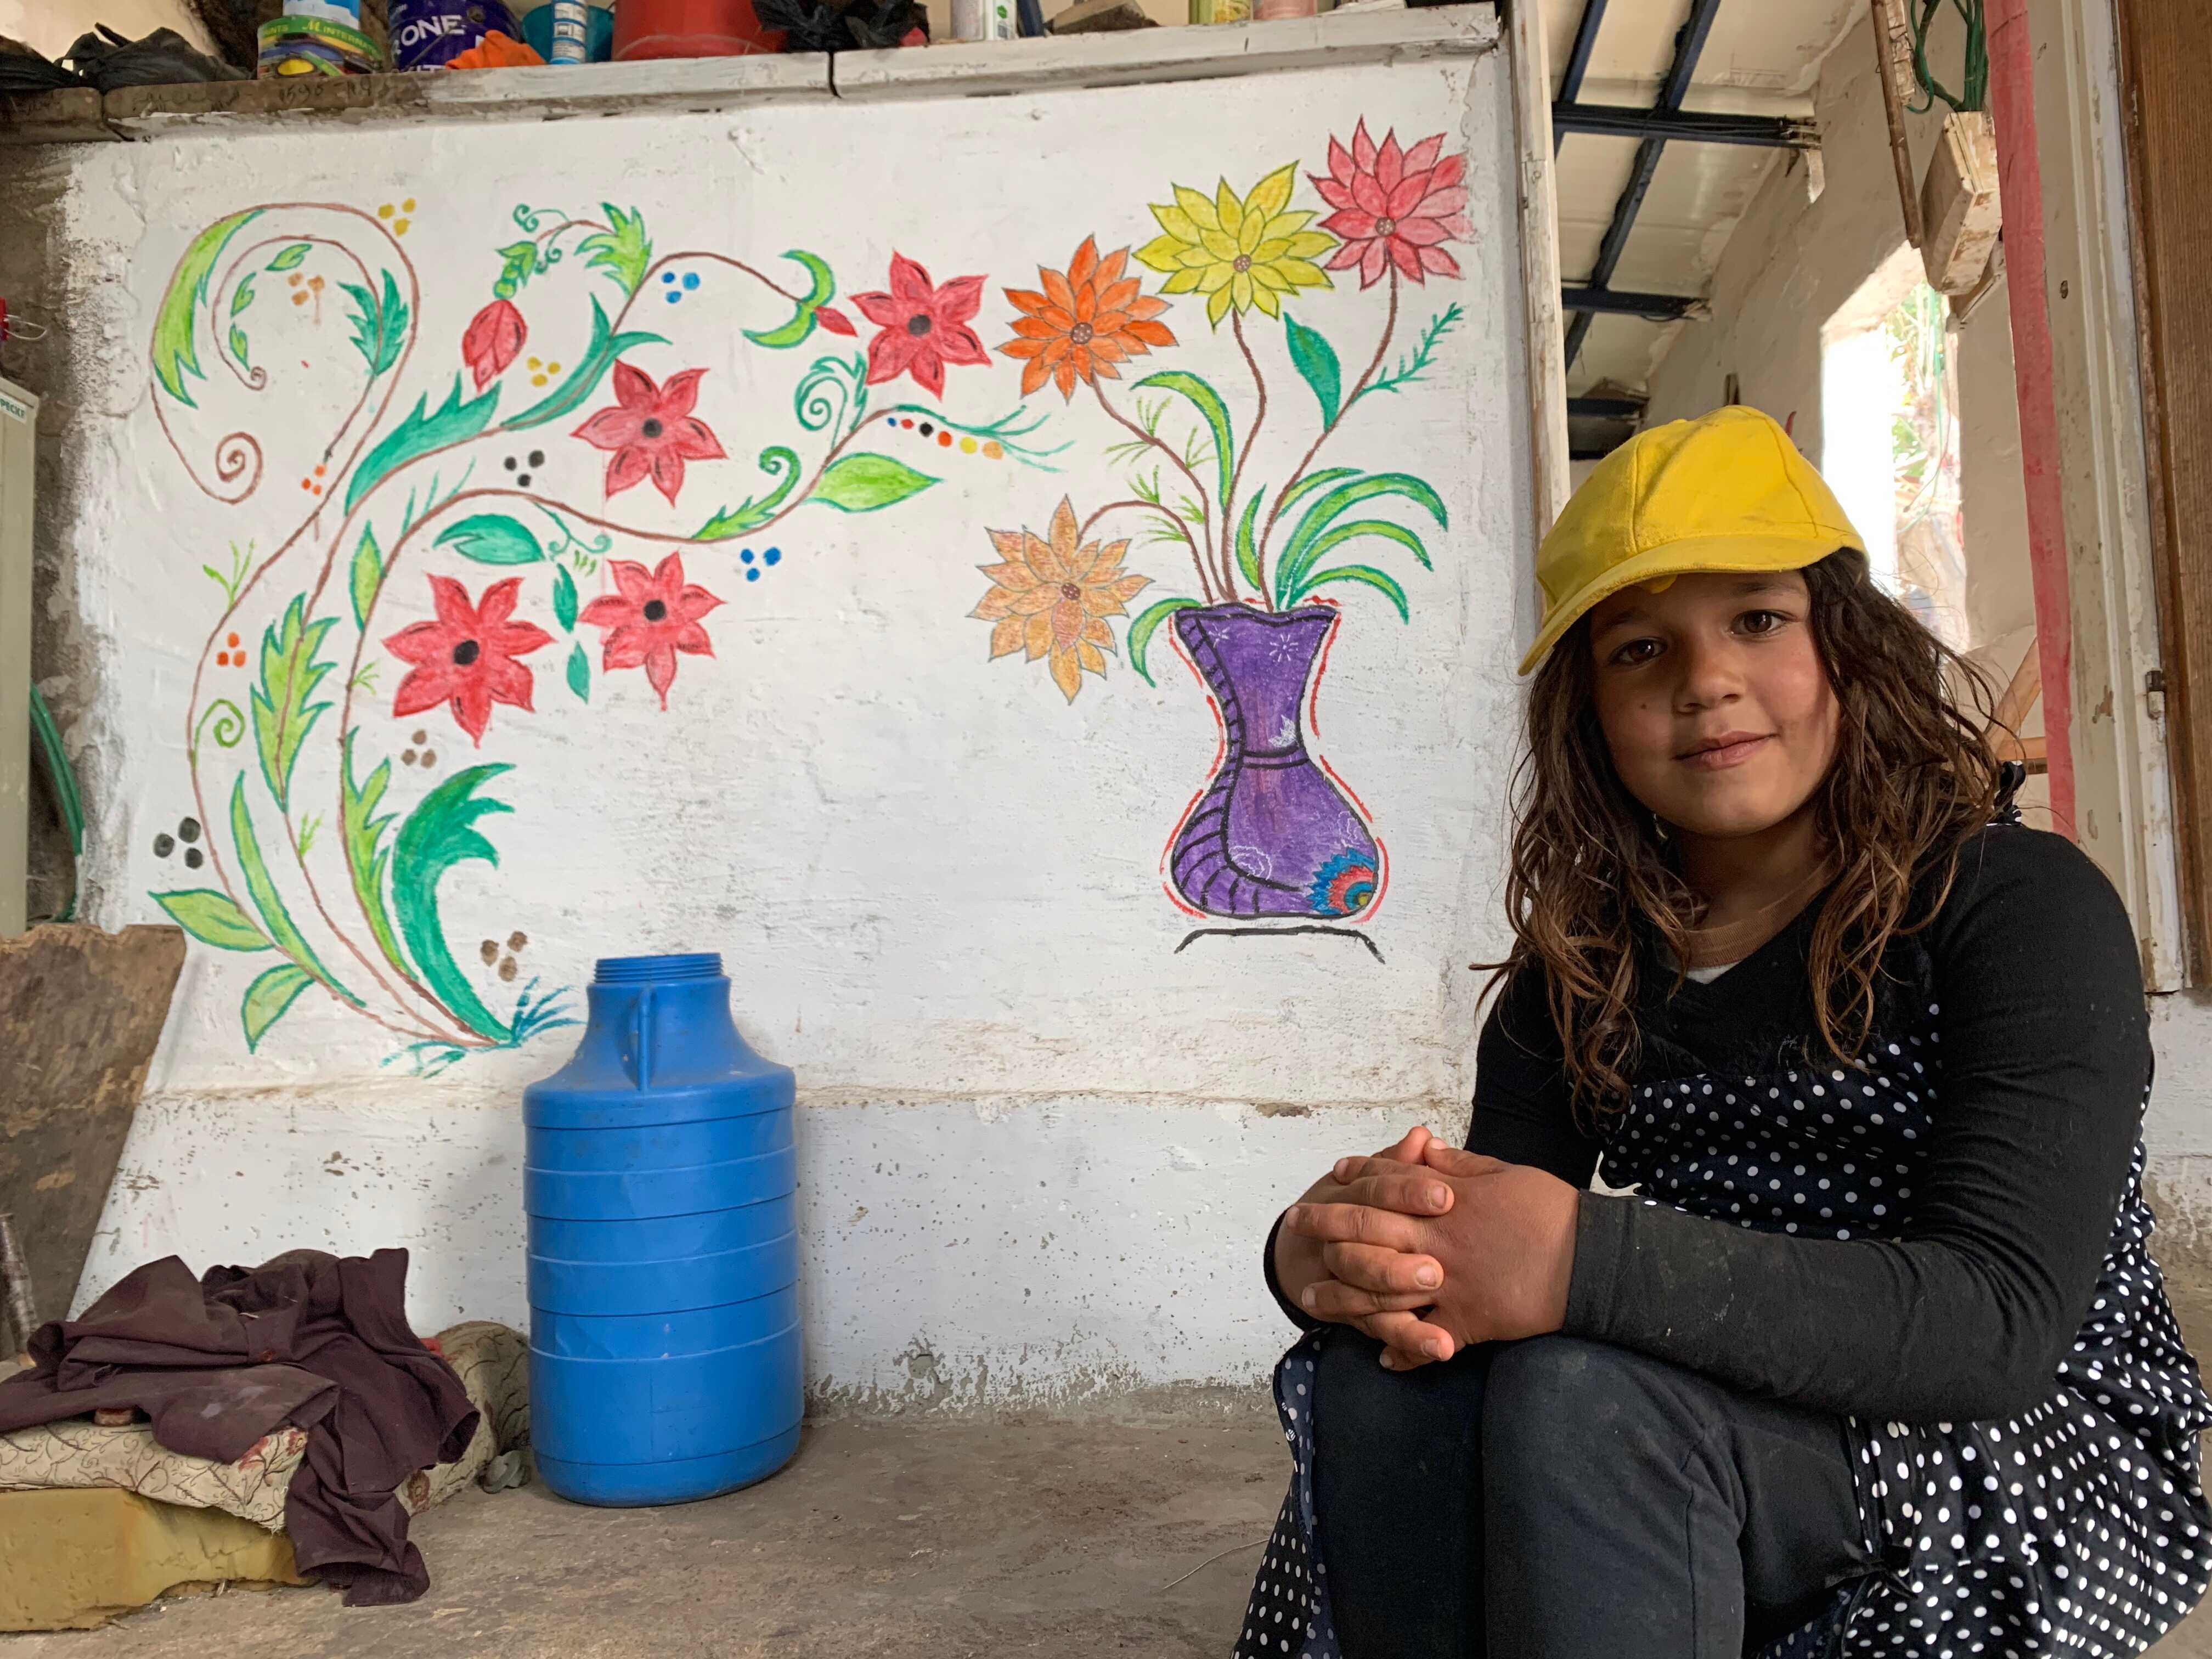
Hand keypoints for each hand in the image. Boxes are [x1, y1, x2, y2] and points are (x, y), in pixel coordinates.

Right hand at [1271, 1126, 1450, 1356]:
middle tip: (1436, 1271)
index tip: (1445, 1196)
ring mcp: (1350, 1283)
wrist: (1301, 1244)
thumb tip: (1420, 1136)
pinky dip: (1411, 1343)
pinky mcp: (1362, 1314)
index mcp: (1351, 1199)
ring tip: (1444, 1337)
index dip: (1408, 1192)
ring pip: (1370, 1300)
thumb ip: (1398, 1164)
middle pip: (1367, 1254)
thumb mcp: (1372, 1178)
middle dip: (1398, 1266)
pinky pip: (1385, 1330)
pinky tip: (1442, 1349)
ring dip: (1407, 1320)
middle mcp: (1344, 1243)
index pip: (1378, 1192)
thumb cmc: (1352, 1204)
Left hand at [1283, 1144, 1578, 1369]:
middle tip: (1296, 1228)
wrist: (1591, 1261)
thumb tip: (1424, 1148)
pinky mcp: (1467, 1323)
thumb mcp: (1506, 1173)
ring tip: (1313, 1298)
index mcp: (1447, 1202)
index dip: (1358, 1179)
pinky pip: (1426, 1341)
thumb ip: (1460, 1165)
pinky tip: (1383, 1358)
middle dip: (1328, 1229)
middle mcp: (1437, 1242)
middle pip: (1368, 1234)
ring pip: (1381, 1292)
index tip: (1334, 1175)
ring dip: (1344, 1296)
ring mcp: (1448, 1285)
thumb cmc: (1552, 1212)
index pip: (1389, 1185)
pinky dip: (1404, 1351)